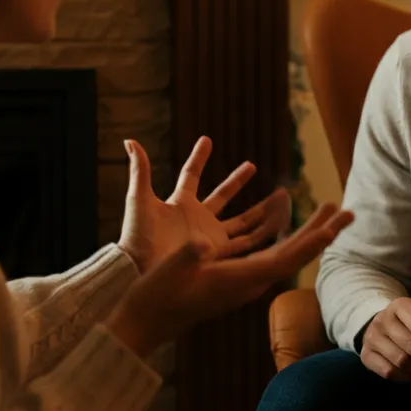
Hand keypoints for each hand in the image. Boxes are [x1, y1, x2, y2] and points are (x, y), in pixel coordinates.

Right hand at [107, 203, 353, 357]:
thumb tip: (202, 242)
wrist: (147, 323)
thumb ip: (189, 256)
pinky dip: (285, 237)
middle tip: (348, 211)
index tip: (333, 227)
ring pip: (285, 253)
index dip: (310, 242)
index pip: (284, 259)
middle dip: (322, 232)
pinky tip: (290, 227)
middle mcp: (249, 282)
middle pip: (295, 254)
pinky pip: (269, 254)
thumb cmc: (157, 296)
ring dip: (308, 232)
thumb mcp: (171, 271)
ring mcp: (245, 281)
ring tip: (328, 213)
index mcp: (239, 280)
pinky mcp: (236, 278)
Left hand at [119, 136, 291, 271]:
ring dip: (258, 208)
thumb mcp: (139, 199)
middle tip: (252, 165)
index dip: (198, 157)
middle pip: (222, 195)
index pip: (191, 175)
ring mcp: (209, 236)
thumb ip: (140, 171)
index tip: (207, 140)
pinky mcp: (218, 253)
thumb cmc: (137, 236)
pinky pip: (245, 244)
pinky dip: (262, 235)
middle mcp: (198, 218)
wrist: (142, 270)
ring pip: (240, 219)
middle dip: (237, 180)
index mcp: (179, 203)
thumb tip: (130, 141)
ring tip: (278, 197)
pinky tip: (279, 226)